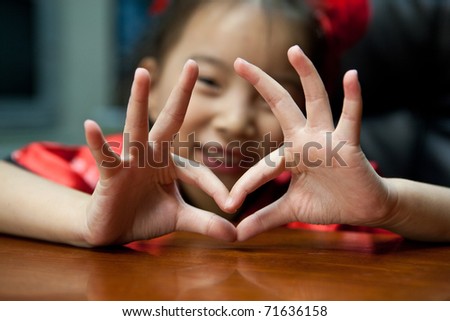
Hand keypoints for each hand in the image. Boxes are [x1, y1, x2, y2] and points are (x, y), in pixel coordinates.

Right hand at [83, 61, 235, 245]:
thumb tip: (235, 236)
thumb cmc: (145, 216)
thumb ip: (205, 223)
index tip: (232, 206)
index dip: (216, 188)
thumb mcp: (179, 219)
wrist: (113, 229)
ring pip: (136, 127)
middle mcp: (152, 154)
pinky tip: (90, 124)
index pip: (199, 170)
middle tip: (193, 63)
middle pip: (169, 121)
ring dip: (139, 101)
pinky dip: (98, 142)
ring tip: (142, 73)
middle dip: (182, 94)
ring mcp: (130, 160)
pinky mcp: (110, 173)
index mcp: (171, 164)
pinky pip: (105, 156)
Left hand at [228, 45, 396, 240]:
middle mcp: (306, 138)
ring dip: (306, 75)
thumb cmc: (328, 203)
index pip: (262, 165)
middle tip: (238, 61)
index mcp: (290, 154)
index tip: (230, 206)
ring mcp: (327, 137)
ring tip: (293, 50)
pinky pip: (351, 117)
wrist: (363, 208)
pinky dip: (353, 98)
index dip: (245, 186)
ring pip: (316, 100)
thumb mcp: (291, 210)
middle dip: (261, 83)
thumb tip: (236, 234)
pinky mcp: (349, 142)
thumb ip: (265, 219)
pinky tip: (353, 75)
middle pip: (281, 104)